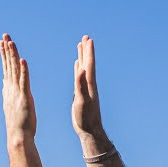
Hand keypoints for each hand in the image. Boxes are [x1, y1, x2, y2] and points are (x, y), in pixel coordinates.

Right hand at [0, 34, 35, 140]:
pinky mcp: (24, 98)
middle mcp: (11, 89)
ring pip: (14, 70)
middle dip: (7, 49)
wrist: (18, 137)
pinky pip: (24, 82)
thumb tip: (3, 82)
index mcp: (10, 89)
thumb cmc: (18, 123)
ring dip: (12, 56)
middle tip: (5, 35)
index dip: (5, 54)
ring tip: (11, 42)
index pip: (7, 67)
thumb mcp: (12, 103)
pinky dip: (23, 71)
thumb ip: (8, 91)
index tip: (3, 42)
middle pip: (9, 65)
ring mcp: (17, 93)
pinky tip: (23, 60)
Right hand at [72, 35, 107, 151]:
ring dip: (82, 57)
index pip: (89, 65)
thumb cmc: (86, 118)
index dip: (89, 52)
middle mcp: (89, 84)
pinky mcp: (80, 93)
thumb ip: (80, 85)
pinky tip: (77, 65)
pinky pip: (79, 77)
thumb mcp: (82, 101)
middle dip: (86, 50)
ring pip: (83, 68)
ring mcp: (85, 88)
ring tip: (81, 45)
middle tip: (86, 37)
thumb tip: (81, 70)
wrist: (89, 130)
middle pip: (88, 63)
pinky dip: (78, 69)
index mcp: (89, 84)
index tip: (88, 39)